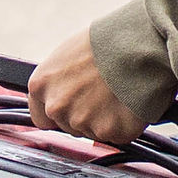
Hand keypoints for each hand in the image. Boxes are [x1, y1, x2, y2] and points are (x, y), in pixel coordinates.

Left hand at [28, 31, 143, 146]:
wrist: (137, 45)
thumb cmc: (105, 42)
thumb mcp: (69, 54)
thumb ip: (59, 81)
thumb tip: (63, 90)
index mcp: (41, 85)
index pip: (42, 117)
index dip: (61, 112)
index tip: (74, 106)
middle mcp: (56, 107)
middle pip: (68, 125)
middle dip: (83, 114)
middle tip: (102, 93)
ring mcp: (81, 121)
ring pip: (92, 131)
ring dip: (104, 119)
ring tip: (117, 93)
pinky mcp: (108, 131)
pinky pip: (116, 135)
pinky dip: (124, 123)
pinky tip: (129, 102)